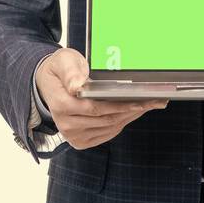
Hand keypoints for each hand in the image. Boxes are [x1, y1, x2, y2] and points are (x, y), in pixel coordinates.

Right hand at [36, 48, 167, 149]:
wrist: (48, 83)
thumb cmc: (60, 69)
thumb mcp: (64, 62)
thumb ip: (71, 73)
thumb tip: (78, 86)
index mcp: (61, 105)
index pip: (96, 108)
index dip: (121, 105)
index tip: (142, 100)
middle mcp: (66, 125)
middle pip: (107, 119)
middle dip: (133, 109)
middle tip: (155, 100)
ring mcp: (73, 135)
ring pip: (110, 127)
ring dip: (131, 116)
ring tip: (149, 104)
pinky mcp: (81, 141)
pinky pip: (108, 133)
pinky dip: (123, 122)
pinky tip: (134, 111)